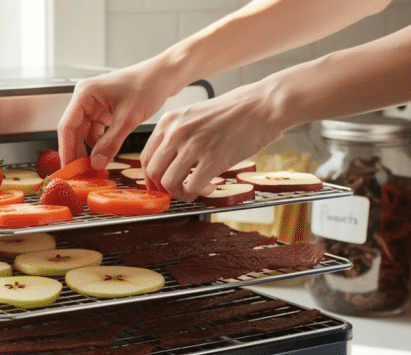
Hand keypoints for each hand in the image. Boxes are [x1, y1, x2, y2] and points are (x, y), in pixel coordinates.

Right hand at [57, 60, 175, 171]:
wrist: (165, 75)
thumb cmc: (147, 85)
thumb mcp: (128, 118)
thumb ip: (110, 143)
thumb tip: (95, 164)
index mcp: (85, 94)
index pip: (67, 126)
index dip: (66, 150)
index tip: (69, 170)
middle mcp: (86, 98)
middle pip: (74, 132)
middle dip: (77, 153)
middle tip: (81, 175)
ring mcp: (95, 105)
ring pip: (84, 134)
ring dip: (89, 151)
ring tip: (94, 169)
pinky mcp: (104, 111)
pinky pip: (96, 132)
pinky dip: (100, 145)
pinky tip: (105, 155)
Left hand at [142, 84, 284, 200]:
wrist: (263, 105)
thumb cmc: (236, 110)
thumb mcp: (196, 114)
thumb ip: (180, 134)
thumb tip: (172, 160)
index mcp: (170, 121)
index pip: (147, 157)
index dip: (151, 177)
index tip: (160, 185)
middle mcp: (176, 133)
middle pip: (153, 173)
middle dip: (164, 189)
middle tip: (178, 191)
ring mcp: (193, 146)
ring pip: (169, 183)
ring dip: (181, 194)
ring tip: (196, 190)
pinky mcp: (212, 159)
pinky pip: (193, 187)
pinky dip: (201, 192)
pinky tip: (212, 185)